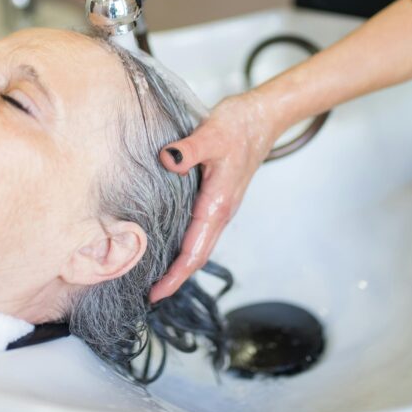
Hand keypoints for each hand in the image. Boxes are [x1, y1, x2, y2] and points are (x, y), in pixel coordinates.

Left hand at [149, 91, 280, 302]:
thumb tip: (169, 159)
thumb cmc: (240, 125)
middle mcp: (220, 211)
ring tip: (154, 276)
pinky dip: (185, 245)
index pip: (194, 251)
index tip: (156, 294)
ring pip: (199, 245)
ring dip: (180, 264)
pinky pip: (200, 230)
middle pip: (197, 256)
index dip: (175, 275)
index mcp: (217, 204)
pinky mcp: (218, 198)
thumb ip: (189, 148)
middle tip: (148, 295)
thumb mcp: (212, 133)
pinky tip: (168, 242)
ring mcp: (220, 206)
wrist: (263, 117)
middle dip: (175, 278)